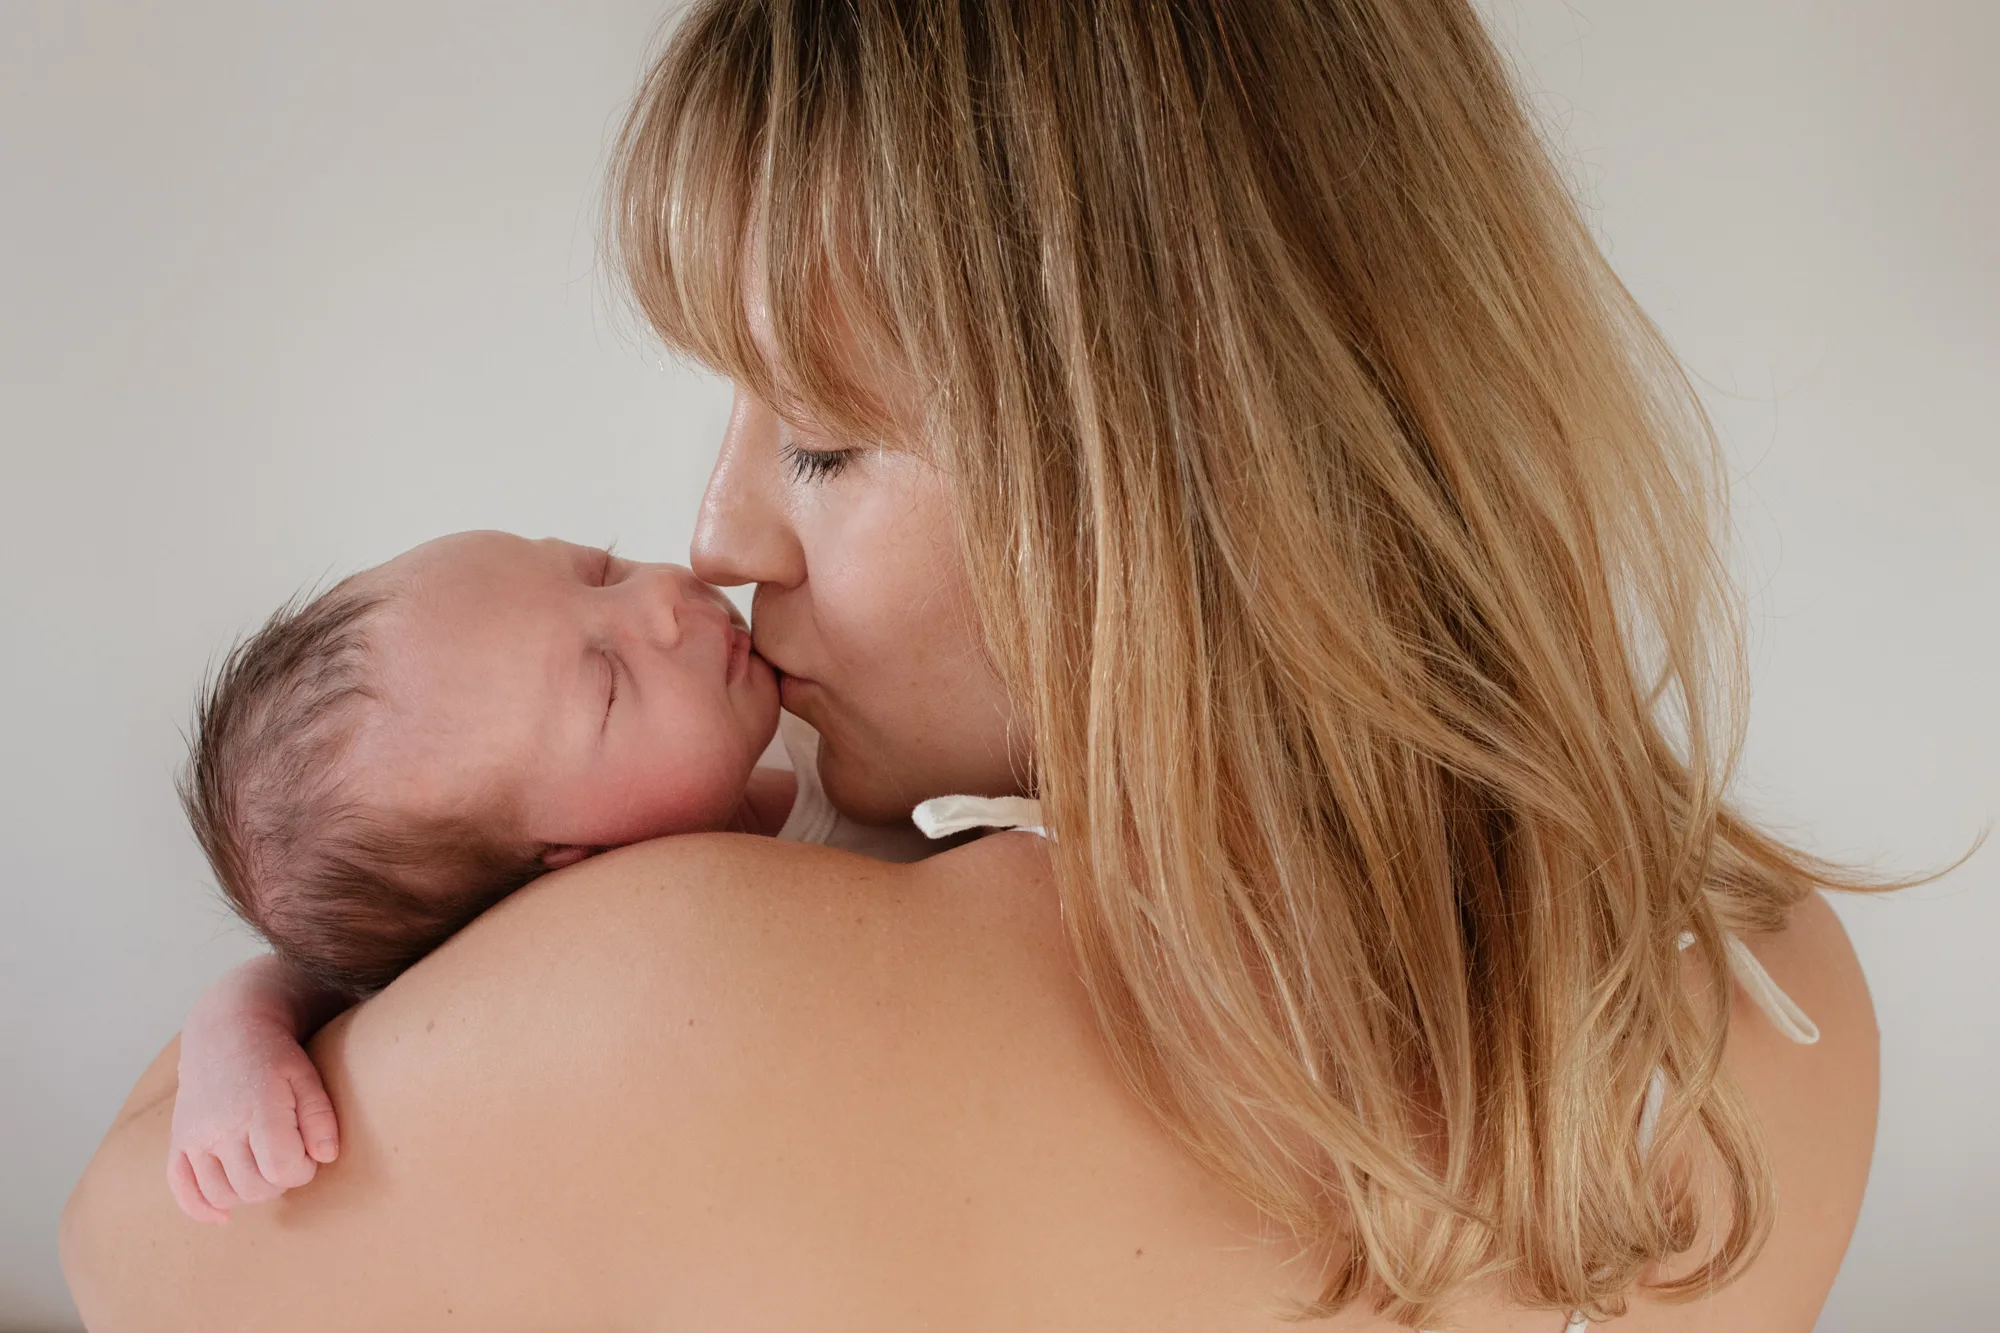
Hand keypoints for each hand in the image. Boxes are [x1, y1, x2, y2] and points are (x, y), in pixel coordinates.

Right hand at [167, 1011, 339, 1222]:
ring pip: (221, 1193)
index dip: (303, 1170)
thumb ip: (320, 1117)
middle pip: (253, 1187)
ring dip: (248, 1194)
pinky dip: (200, 1208)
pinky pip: (181, 1188)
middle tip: (287, 1159)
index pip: (283, 1169)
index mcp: (257, 1109)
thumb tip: (326, 1157)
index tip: (308, 1154)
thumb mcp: (307, 1077)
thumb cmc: (275, 1056)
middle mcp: (220, 1127)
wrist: (227, 1032)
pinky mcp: (179, 1141)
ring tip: (263, 1171)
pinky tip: (223, 1216)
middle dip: (279, 1182)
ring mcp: (194, 1136)